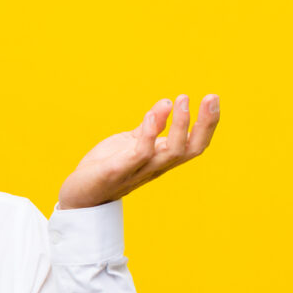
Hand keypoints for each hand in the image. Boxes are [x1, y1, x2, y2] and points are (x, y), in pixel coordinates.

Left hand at [57, 94, 220, 209]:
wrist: (79, 195)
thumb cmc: (107, 167)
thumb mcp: (130, 142)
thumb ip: (149, 127)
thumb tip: (167, 103)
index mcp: (160, 158)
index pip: (194, 144)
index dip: (208, 124)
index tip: (213, 98)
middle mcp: (155, 166)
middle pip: (191, 150)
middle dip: (205, 124)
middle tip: (210, 97)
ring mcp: (138, 171)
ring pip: (171, 153)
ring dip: (180, 126)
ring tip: (180, 100)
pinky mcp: (117, 172)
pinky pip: (139, 154)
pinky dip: (149, 135)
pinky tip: (153, 115)